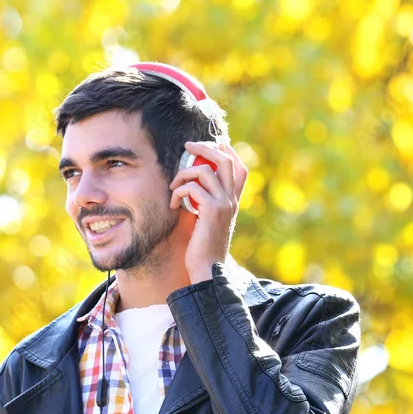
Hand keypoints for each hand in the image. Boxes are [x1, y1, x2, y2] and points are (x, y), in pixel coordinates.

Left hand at [169, 140, 248, 282]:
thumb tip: (191, 184)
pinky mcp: (212, 210)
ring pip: (205, 170)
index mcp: (233, 201)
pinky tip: (173, 204)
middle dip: (205, 148)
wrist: (208, 269)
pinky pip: (192, 188)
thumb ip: (204, 202)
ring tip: (173, 186)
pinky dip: (178, 191)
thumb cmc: (203, 247)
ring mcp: (224, 204)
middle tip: (188, 146)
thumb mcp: (206, 220)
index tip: (212, 144)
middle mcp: (232, 200)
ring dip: (183, 174)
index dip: (228, 152)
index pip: (240, 168)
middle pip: (225, 159)